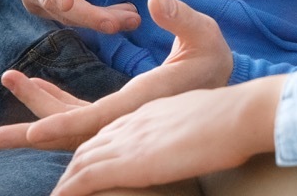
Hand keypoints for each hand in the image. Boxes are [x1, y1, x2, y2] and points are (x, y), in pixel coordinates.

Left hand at [0, 0, 235, 151]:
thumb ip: (181, 18)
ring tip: (12, 80)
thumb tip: (154, 0)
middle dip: (33, 130)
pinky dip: (56, 102)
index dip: (62, 124)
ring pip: (73, 121)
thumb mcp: (205, 32)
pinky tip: (38, 86)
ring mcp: (121, 115)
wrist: (225, 83)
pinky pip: (81, 112)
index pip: (97, 117)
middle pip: (74, 130)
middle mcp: (128, 115)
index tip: (31, 132)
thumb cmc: (216, 57)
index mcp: (145, 98)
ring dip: (39, 106)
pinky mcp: (119, 109)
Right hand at [4, 0, 139, 33]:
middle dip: (89, 15)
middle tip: (123, 21)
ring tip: (131, 19)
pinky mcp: (44, 8)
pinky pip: (68, 18)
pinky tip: (121, 18)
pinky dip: (94, 21)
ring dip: (97, 21)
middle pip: (56, 2)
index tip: (66, 2)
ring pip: (64, 15)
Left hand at [49, 77, 283, 195]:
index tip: (86, 165)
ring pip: (82, 159)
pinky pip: (87, 177)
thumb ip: (186, 128)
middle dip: (72, 165)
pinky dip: (68, 189)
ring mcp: (131, 140)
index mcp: (152, 110)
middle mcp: (135, 122)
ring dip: (66, 180)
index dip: (95, 148)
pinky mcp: (131, 161)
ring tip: (58, 195)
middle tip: (62, 187)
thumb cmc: (235, 117)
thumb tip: (190, 142)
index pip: (112, 130)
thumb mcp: (203, 117)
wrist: (238, 115)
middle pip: (90, 143)